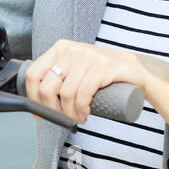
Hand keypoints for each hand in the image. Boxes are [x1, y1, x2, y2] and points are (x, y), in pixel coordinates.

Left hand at [24, 39, 151, 124]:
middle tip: (62, 119)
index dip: (32, 97)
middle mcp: (70, 50)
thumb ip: (59, 77)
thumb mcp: (76, 68)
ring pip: (66, 93)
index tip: (40, 112)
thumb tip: (37, 101)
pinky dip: (81, 109)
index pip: (33, 74)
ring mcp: (87, 57)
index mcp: (59, 49)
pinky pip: (83, 93)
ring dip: (69, 113)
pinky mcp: (103, 67)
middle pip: (47, 86)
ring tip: (77, 119)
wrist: (136, 69)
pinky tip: (84, 114)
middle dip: (51, 109)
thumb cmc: (102, 73)